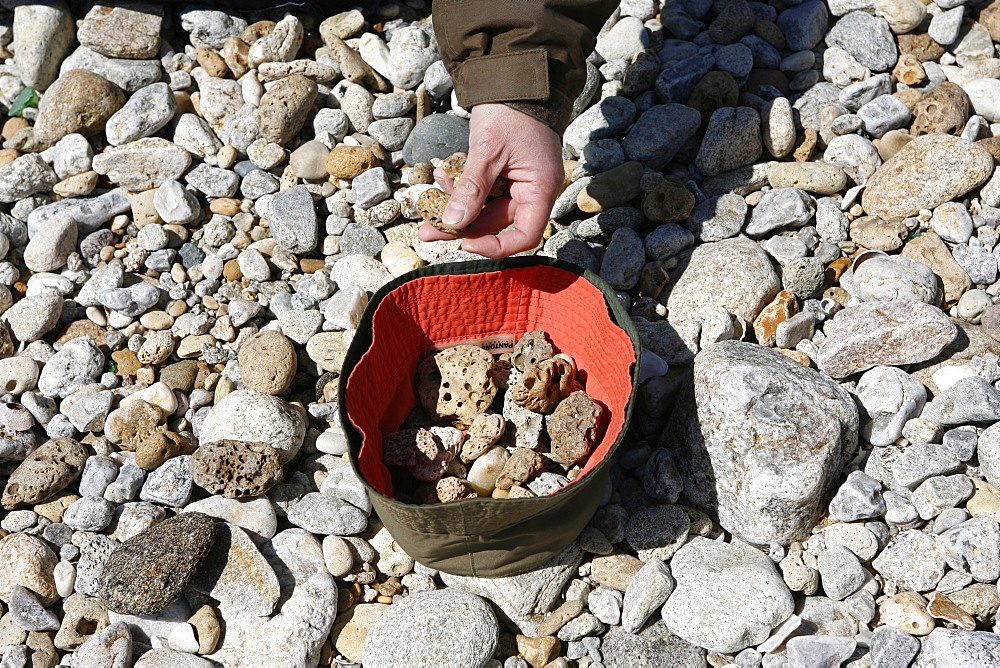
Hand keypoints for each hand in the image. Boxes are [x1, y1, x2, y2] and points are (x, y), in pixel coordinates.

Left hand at [417, 103, 563, 257]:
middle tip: (426, 228)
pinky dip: (462, 185)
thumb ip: (471, 190)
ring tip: (430, 193)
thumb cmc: (510, 111)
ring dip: (457, 203)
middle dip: (460, 224)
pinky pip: (483, 188)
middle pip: (496, 222)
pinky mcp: (505, 170)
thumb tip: (453, 224)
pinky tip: (443, 173)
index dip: (496, 247)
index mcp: (540, 189)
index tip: (465, 243)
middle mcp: (532, 189)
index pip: (525, 236)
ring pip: (484, 205)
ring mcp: (519, 180)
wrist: (515, 74)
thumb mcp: (486, 151)